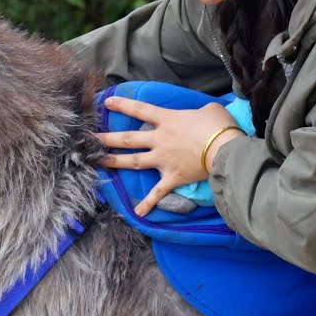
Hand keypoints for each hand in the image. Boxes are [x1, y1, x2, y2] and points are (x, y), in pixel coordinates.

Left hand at [96, 97, 242, 215]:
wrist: (225, 149)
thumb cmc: (218, 126)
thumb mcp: (209, 110)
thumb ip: (198, 112)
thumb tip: (201, 116)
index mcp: (167, 120)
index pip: (140, 110)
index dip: (122, 105)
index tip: (106, 103)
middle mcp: (160, 140)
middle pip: (128, 139)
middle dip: (107, 138)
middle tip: (90, 139)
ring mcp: (163, 160)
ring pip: (134, 161)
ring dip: (115, 162)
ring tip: (99, 162)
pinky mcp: (172, 177)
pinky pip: (157, 192)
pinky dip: (148, 203)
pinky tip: (138, 213)